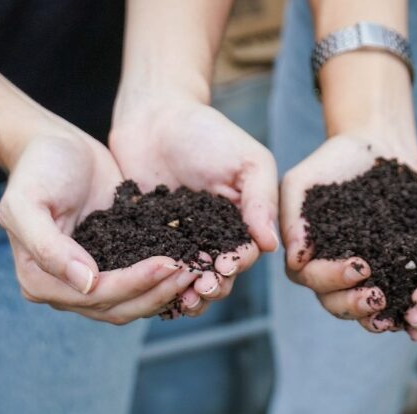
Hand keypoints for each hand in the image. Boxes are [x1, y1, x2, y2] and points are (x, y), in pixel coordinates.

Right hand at [0, 127, 200, 324]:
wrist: (56, 145)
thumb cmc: (39, 168)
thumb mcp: (28, 201)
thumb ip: (48, 246)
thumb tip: (85, 283)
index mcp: (39, 280)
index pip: (94, 296)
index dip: (132, 285)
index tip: (167, 264)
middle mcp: (65, 289)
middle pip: (118, 307)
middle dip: (156, 292)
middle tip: (191, 269)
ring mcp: (92, 280)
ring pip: (135, 302)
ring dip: (166, 291)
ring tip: (197, 268)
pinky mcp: (115, 264)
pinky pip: (144, 283)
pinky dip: (166, 279)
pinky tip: (193, 263)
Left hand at [110, 94, 278, 317]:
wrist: (154, 116)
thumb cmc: (207, 132)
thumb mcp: (247, 160)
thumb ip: (261, 199)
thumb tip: (271, 244)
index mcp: (240, 223)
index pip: (243, 254)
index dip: (236, 266)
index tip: (224, 270)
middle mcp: (211, 238)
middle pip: (215, 276)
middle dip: (211, 287)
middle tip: (200, 290)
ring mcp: (178, 241)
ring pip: (184, 280)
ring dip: (184, 294)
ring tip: (179, 299)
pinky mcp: (146, 240)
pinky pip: (151, 268)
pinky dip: (153, 282)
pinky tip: (149, 289)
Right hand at [281, 130, 416, 332]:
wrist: (378, 144)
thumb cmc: (333, 160)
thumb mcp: (302, 183)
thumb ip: (292, 220)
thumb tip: (293, 259)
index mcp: (307, 253)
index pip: (310, 278)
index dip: (332, 279)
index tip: (360, 266)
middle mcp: (332, 268)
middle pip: (334, 301)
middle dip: (354, 304)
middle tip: (378, 295)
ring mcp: (365, 271)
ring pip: (362, 307)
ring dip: (374, 315)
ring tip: (392, 311)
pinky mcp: (393, 268)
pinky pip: (395, 296)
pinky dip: (402, 307)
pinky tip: (415, 308)